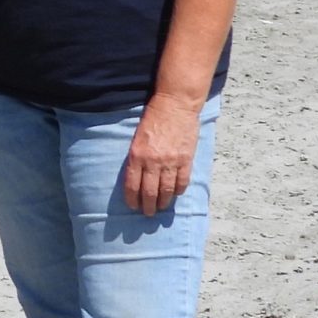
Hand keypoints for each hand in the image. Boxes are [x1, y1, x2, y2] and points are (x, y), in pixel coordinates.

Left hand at [123, 91, 202, 216]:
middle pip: (149, 192)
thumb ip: (137, 156)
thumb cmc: (153, 117)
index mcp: (137, 155)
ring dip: (163, 202)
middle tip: (147, 214)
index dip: (132, 199)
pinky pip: (182, 182)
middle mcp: (153, 161)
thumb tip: (136, 176)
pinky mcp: (186, 159)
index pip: (132, 185)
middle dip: (148, 206)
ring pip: (166, 190)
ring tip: (161, 208)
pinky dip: (178, 191)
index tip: (133, 206)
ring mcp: (171, 161)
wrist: (176, 104)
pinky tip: (175, 194)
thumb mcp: (137, 137)